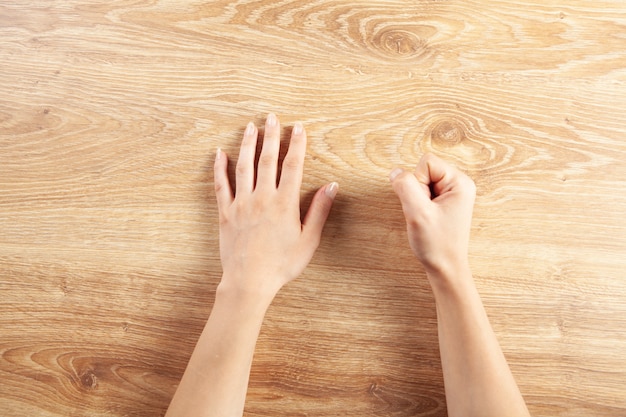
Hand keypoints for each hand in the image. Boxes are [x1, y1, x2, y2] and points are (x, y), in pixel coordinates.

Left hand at [214, 114, 337, 300]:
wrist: (249, 282)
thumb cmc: (282, 265)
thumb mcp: (308, 240)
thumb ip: (319, 211)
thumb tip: (331, 186)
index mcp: (284, 203)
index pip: (292, 166)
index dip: (296, 144)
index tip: (298, 128)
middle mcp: (262, 198)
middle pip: (267, 160)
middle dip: (271, 136)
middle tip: (273, 117)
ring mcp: (241, 204)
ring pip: (244, 166)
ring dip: (247, 144)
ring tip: (250, 127)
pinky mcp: (226, 213)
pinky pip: (221, 185)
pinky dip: (219, 168)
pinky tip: (219, 153)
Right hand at [390, 153, 475, 281]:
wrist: (445, 268)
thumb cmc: (437, 244)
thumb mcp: (417, 213)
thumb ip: (405, 186)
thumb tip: (395, 171)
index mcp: (460, 182)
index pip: (426, 162)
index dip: (417, 182)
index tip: (425, 205)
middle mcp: (459, 184)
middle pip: (424, 170)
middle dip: (416, 190)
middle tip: (425, 213)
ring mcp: (452, 193)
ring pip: (421, 182)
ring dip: (416, 199)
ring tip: (426, 217)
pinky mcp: (444, 202)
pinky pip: (423, 192)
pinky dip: (418, 204)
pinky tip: (426, 218)